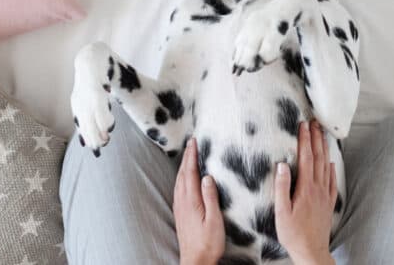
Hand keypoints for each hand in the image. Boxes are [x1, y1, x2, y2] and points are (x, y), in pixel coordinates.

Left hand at [174, 138, 224, 264]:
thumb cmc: (208, 243)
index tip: (194, 142)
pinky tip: (184, 178)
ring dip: (183, 166)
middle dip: (186, 157)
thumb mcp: (214, 220)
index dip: (192, 156)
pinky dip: (181, 178)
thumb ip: (210, 197)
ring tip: (188, 156)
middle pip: (182, 174)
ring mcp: (180, 208)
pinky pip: (178, 189)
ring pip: (179, 181)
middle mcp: (182, 202)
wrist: (195, 261)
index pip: (190, 172)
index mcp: (191, 201)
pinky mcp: (180, 213)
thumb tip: (207, 177)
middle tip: (191, 143)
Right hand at [274, 121, 337, 264]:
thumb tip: (282, 165)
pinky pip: (332, 182)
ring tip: (323, 136)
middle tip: (315, 123)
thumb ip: (282, 187)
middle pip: (318, 158)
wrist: (311, 251)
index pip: (305, 158)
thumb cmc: (293, 233)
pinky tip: (331, 163)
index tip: (303, 125)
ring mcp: (325, 195)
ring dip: (324, 150)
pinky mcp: (328, 203)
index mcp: (305, 188)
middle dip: (316, 139)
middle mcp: (318, 188)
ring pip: (326, 167)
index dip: (304, 140)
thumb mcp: (281, 211)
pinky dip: (332, 169)